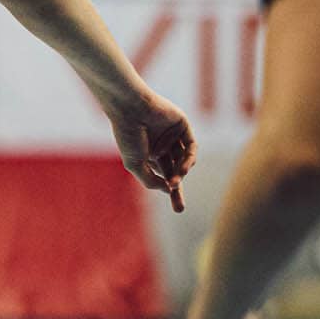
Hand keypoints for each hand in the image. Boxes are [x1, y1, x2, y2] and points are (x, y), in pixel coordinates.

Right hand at [102, 89, 195, 211]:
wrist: (130, 109)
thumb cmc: (128, 136)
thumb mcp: (135, 165)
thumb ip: (151, 180)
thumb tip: (169, 190)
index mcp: (149, 154)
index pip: (163, 176)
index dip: (170, 192)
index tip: (178, 209)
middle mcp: (162, 145)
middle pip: (175, 171)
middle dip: (178, 189)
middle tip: (180, 208)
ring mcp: (173, 136)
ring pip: (184, 160)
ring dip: (181, 173)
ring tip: (175, 181)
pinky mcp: (182, 126)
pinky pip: (191, 146)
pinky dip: (189, 159)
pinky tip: (183, 168)